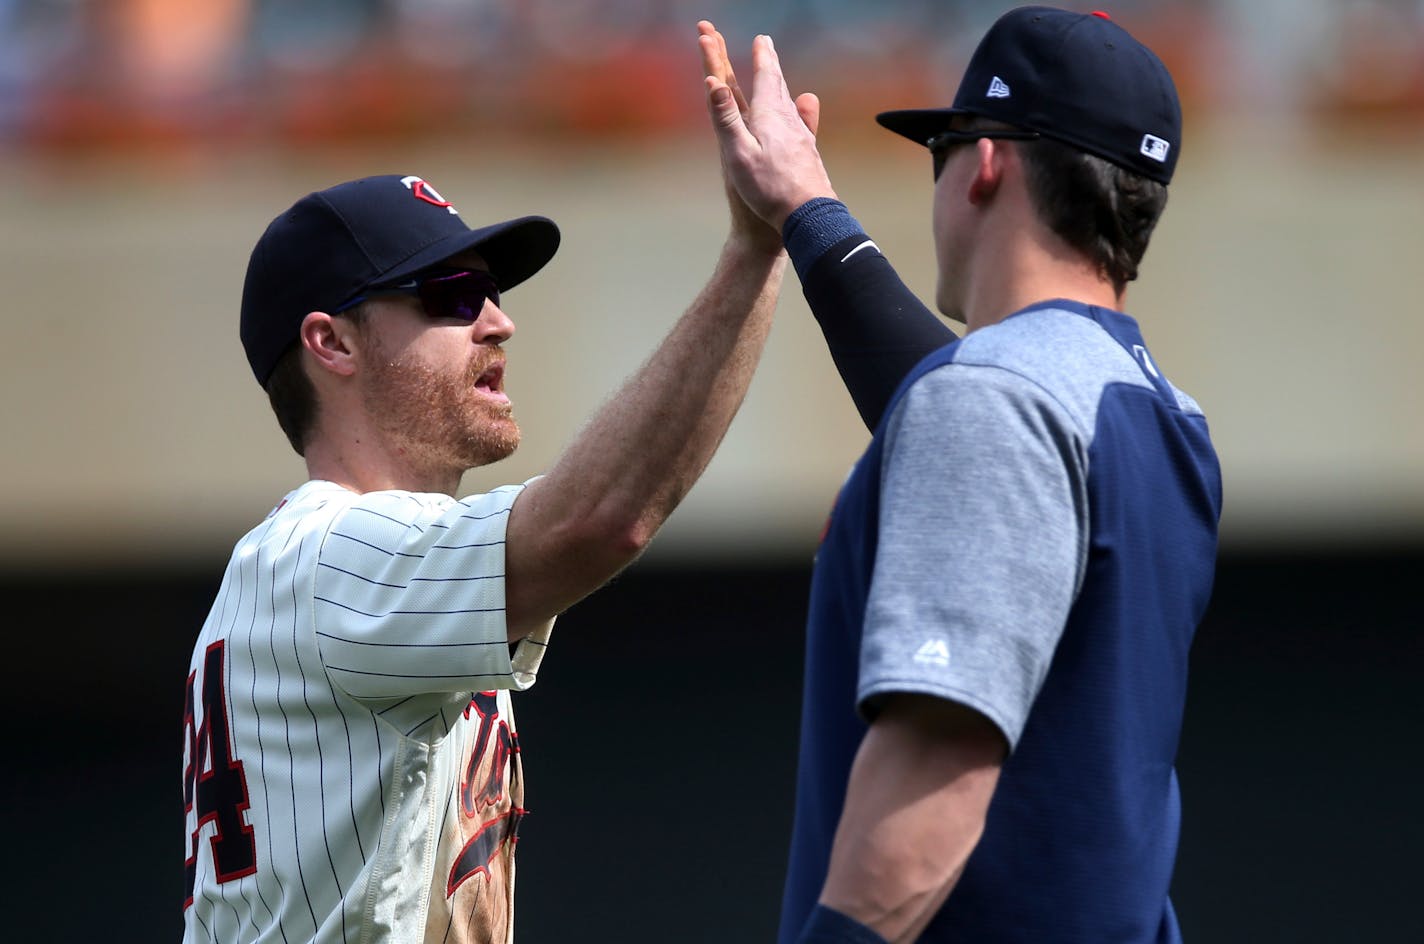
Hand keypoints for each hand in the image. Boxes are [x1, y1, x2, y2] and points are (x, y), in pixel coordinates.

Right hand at [698, 21, 833, 233]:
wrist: (808, 215)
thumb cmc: (770, 189)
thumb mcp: (738, 154)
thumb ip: (726, 118)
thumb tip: (712, 82)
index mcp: (769, 117)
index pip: (764, 78)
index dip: (761, 57)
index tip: (761, 38)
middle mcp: (788, 120)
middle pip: (778, 84)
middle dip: (770, 62)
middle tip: (767, 45)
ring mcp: (801, 135)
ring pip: (789, 100)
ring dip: (780, 82)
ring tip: (776, 73)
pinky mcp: (808, 152)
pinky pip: (799, 119)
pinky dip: (795, 105)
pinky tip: (804, 107)